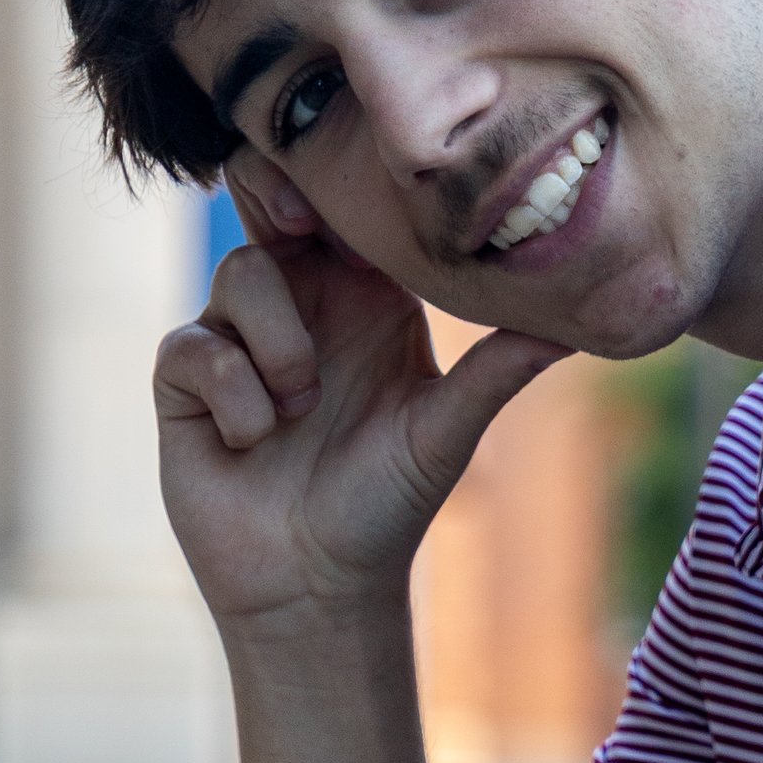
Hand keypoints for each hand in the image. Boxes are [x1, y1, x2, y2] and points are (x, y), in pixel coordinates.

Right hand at [154, 180, 563, 633]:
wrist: (317, 585)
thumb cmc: (386, 505)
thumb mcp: (445, 432)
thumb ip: (497, 370)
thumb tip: (577, 328)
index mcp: (366, 293)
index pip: (349, 206)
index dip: (346, 177)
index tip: (362, 180)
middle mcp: (301, 299)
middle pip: (266, 194)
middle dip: (275, 191)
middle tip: (294, 222)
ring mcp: (237, 335)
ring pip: (242, 272)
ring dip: (278, 340)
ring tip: (303, 408)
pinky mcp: (185, 380)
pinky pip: (195, 346)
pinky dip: (233, 391)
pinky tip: (256, 440)